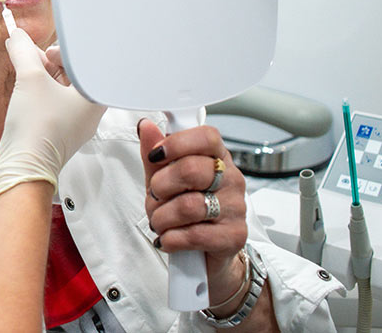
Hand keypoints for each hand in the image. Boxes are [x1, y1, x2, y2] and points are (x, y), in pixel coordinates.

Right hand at [0, 29, 107, 204]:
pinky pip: (53, 103)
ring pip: (61, 89)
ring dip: (43, 73)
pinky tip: (23, 83)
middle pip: (74, 75)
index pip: (87, 63)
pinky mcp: (58, 131)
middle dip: (51, 60)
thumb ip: (24, 52)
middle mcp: (89, 111)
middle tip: (32, 53)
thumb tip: (17, 36)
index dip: (67, 52)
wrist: (24, 166)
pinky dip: (40, 90)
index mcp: (95, 97)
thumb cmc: (38, 127)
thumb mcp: (30, 78)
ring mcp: (74, 123)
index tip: (48, 50)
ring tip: (23, 62)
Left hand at [138, 118, 248, 303]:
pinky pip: (194, 234)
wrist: (206, 255)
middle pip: (192, 170)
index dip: (176, 143)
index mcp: (217, 158)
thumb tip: (145, 127)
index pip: (206, 137)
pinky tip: (169, 239)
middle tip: (155, 196)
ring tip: (160, 222)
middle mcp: (231, 179)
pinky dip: (171, 239)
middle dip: (160, 186)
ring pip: (188, 205)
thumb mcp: (164, 180)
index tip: (156, 155)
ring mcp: (236, 208)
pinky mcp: (234, 236)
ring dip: (162, 217)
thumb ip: (155, 156)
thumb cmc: (185, 212)